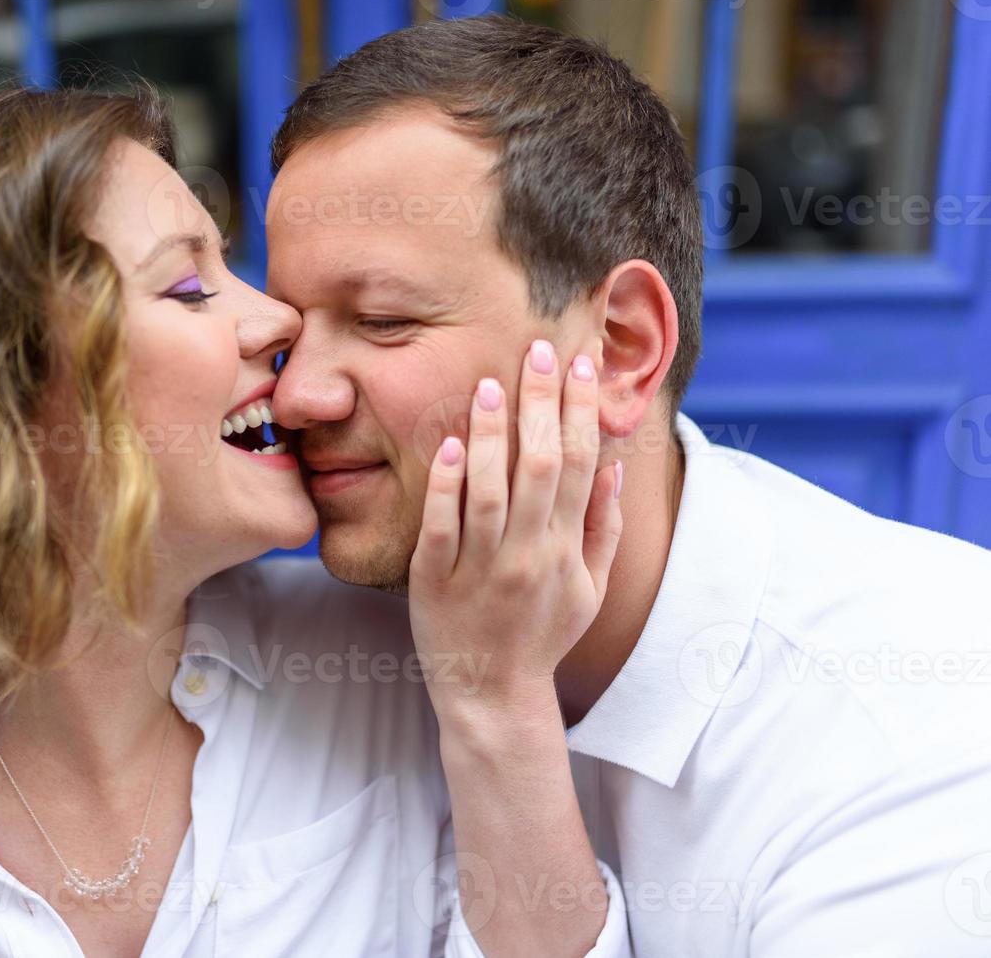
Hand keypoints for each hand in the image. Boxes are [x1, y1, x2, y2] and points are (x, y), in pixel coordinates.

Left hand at [408, 339, 622, 719]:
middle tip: (538, 349)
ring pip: (490, 492)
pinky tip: (448, 446)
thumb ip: (603, 528)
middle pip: (541, 467)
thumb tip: (609, 464)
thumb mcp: (589, 588)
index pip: (580, 466)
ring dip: (491, 436)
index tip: (581, 363)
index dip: (582, 411)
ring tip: (489, 385)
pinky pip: (442, 528)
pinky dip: (446, 487)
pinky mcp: (434, 582)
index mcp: (567, 551)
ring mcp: (480, 569)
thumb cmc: (542, 633)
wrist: (493, 694)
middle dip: (542, 404)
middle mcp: (529, 556)